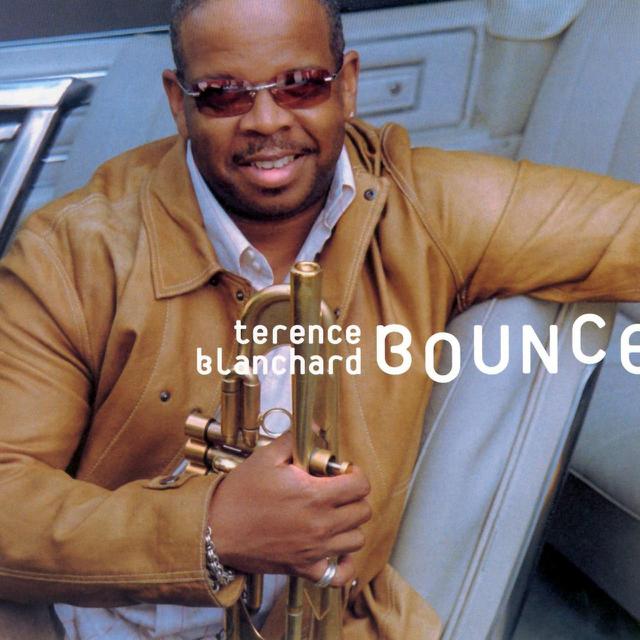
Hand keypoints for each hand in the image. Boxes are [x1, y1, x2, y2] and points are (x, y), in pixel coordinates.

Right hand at [207, 432, 370, 586]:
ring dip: (350, 525)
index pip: (360, 486)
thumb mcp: (265, 457)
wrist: (215, 531)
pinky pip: (338, 575)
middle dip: (354, 497)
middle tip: (337, 490)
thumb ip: (295, 440)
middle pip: (362, 511)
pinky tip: (335, 550)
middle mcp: (320, 525)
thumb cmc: (240, 494)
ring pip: (356, 540)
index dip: (356, 474)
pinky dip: (343, 564)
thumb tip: (316, 430)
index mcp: (314, 496)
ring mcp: (314, 550)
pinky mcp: (303, 568)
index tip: (343, 472)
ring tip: (334, 515)